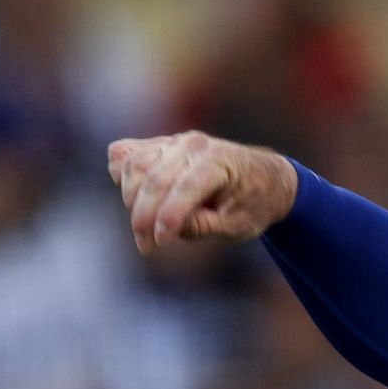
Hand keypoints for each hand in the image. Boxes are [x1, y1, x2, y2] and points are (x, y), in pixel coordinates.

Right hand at [108, 131, 298, 252]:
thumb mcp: (238, 226)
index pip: (186, 188)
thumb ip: (203, 226)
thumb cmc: (253, 204)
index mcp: (220, 162)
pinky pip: (125, 156)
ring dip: (130, 200)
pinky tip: (134, 200)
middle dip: (143, 217)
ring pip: (132, 165)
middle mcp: (194, 145)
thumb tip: (165, 227)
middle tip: (146, 247)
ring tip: (143, 230)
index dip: (168, 217)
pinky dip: (122, 177)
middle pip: (153, 178)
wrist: (265, 177)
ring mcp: (174, 141)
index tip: (159, 243)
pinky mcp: (159, 145)